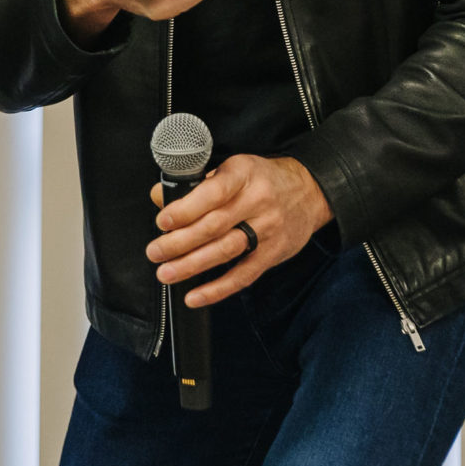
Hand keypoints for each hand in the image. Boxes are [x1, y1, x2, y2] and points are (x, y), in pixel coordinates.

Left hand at [145, 154, 331, 305]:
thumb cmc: (262, 179)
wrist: (309, 191)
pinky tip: (195, 296)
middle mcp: (257, 201)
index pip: (213, 192)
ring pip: (225, 251)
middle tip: (155, 252)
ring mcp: (267, 229)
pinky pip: (243, 275)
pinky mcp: (273, 254)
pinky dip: (218, 289)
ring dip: (192, 266)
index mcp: (243, 174)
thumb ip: (198, 183)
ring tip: (166, 273)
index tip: (163, 221)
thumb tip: (160, 197)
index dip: (186, 209)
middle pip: (214, 225)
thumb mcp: (233, 169)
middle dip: (180, 242)